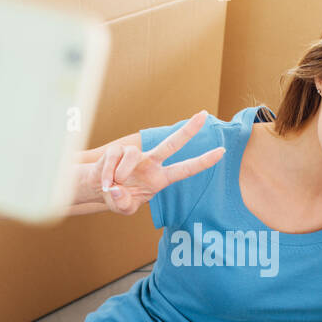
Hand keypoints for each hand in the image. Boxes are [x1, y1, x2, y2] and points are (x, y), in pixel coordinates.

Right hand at [90, 110, 224, 214]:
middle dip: (188, 129)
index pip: (185, 169)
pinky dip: (107, 174)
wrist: (99, 188)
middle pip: (172, 143)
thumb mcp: (123, 208)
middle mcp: (152, 163)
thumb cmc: (118, 198)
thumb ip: (124, 204)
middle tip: (204, 114)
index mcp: (160, 179)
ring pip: (132, 155)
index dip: (203, 162)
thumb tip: (117, 190)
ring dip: (121, 172)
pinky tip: (105, 182)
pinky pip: (114, 158)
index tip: (221, 152)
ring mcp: (136, 156)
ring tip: (114, 184)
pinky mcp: (118, 151)